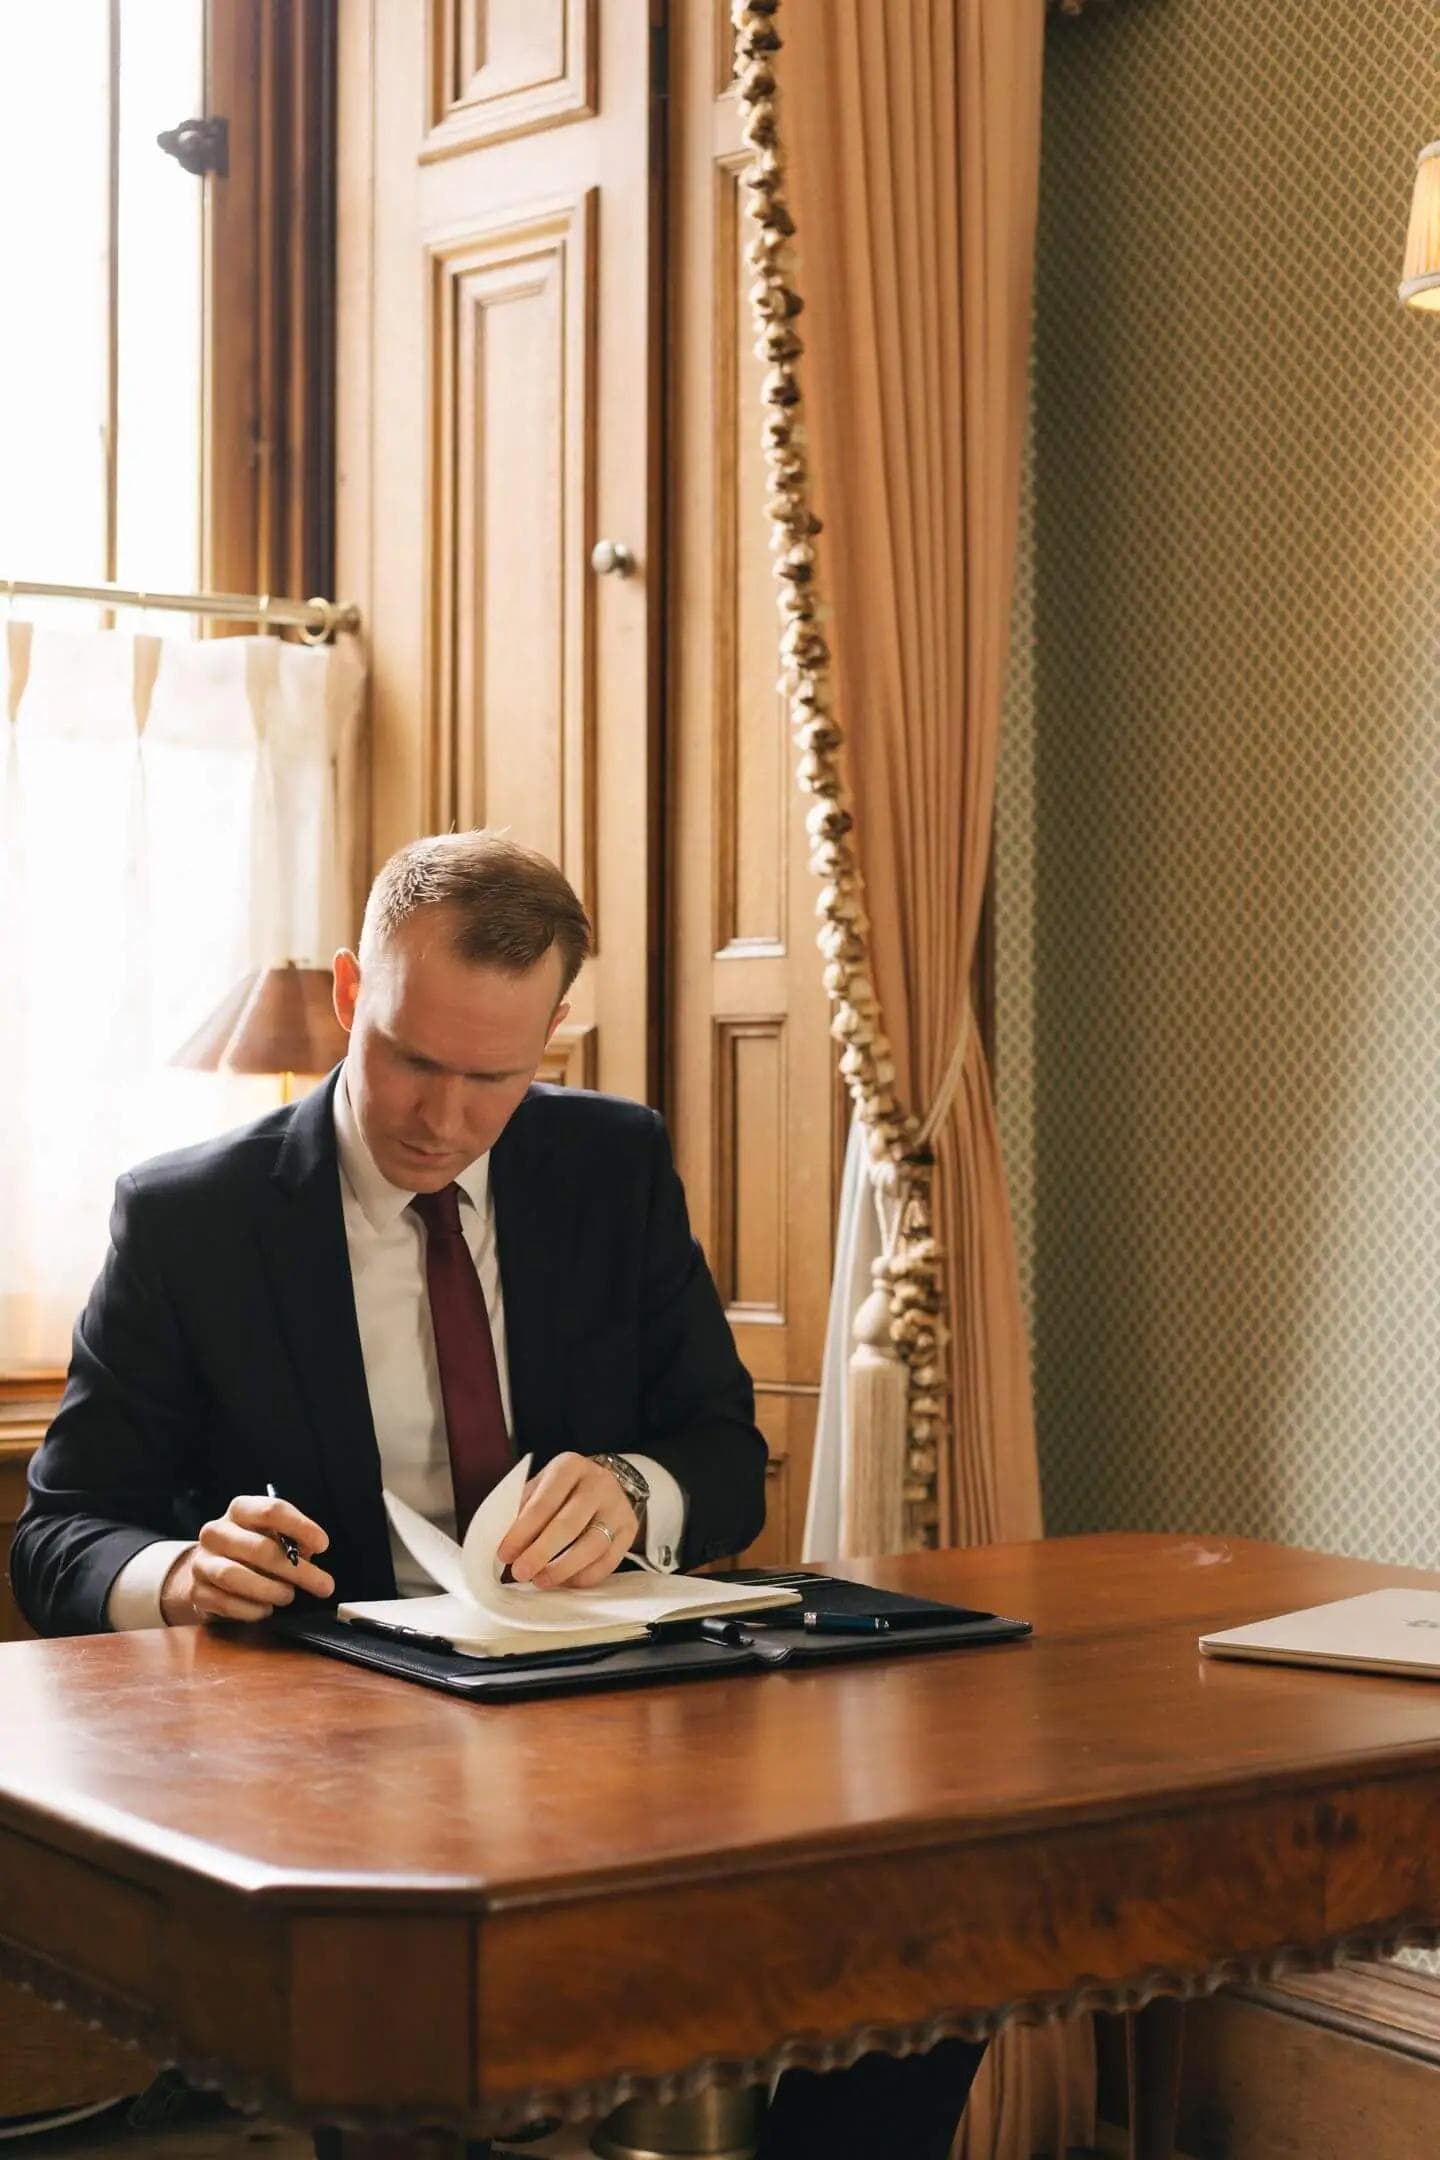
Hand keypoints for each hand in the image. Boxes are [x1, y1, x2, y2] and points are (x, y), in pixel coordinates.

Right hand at [160, 1494, 334, 1625]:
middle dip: (297, 1570)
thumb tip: (308, 1552)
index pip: (271, 1510)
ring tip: (288, 1597)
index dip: (300, 1526)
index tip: (323, 1544)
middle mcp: (216, 1532)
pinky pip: (224, 1602)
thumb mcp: (273, 1537)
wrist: (207, 1571)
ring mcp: (202, 1562)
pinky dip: (251, 1609)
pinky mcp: (196, 1591)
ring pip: (235, 1576)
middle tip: (324, 1585)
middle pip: (259, 1548)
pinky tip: (266, 1610)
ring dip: (270, 1590)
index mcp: (240, 1510)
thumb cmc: (251, 1551)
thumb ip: (292, 1542)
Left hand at [496, 1452, 637, 1589]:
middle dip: (541, 1553)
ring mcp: (618, 1506)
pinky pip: (609, 1560)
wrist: (602, 1483)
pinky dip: (585, 1576)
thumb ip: (523, 1512)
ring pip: (592, 1546)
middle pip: (569, 1525)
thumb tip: (509, 1550)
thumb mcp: (539, 1487)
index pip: (544, 1502)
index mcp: (569, 1467)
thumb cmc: (561, 1490)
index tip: (505, 1554)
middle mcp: (598, 1483)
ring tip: (540, 1580)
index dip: (522, 1532)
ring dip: (562, 1569)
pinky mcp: (630, 1529)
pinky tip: (566, 1581)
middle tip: (520, 1573)